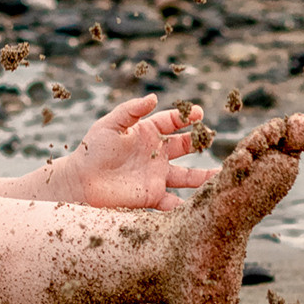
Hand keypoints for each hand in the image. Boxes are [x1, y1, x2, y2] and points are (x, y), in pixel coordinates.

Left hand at [59, 95, 214, 209]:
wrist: (80, 182)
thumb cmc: (92, 150)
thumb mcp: (110, 125)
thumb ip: (131, 111)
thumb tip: (153, 97)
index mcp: (147, 133)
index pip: (172, 122)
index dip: (186, 117)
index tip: (199, 114)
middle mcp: (156, 154)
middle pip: (186, 147)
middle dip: (201, 142)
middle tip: (212, 138)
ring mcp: (156, 176)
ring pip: (187, 176)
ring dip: (204, 177)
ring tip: (222, 177)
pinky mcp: (152, 197)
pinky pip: (174, 202)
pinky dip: (188, 205)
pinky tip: (203, 205)